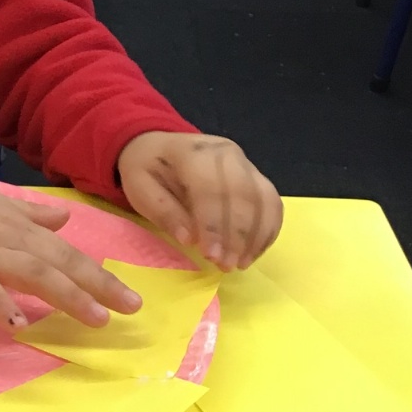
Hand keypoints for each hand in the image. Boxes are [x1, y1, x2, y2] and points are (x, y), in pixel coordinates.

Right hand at [0, 158, 141, 330]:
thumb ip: (29, 214)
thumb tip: (64, 220)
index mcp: (17, 225)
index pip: (66, 251)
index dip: (99, 274)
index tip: (130, 297)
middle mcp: (7, 237)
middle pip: (59, 262)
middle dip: (97, 285)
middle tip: (131, 309)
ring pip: (31, 272)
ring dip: (66, 294)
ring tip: (95, 319)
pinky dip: (0, 302)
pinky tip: (18, 323)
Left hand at [117, 131, 282, 272]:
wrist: (159, 146)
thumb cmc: (147, 170)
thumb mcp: (139, 188)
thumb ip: (163, 212)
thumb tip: (189, 239)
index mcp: (191, 152)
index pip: (210, 188)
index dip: (213, 225)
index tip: (211, 256)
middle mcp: (225, 152)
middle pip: (243, 194)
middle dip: (237, 235)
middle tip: (226, 265)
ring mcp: (245, 162)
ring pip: (263, 199)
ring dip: (256, 236)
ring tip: (240, 264)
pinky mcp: (255, 175)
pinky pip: (272, 203)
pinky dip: (268, 230)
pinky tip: (253, 253)